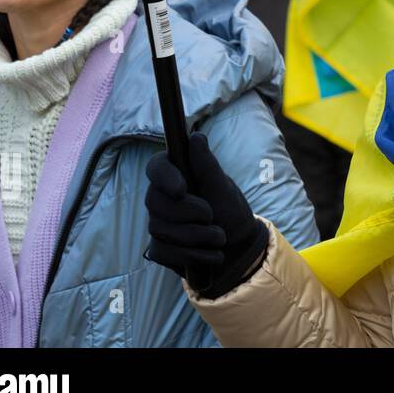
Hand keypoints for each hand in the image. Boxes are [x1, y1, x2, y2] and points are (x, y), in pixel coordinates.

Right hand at [145, 132, 267, 298]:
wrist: (237, 246)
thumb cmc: (229, 210)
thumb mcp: (223, 187)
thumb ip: (207, 165)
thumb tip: (195, 137)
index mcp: (176, 175)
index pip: (156, 167)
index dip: (164, 177)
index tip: (181, 189)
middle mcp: (162, 197)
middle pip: (155, 202)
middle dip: (188, 213)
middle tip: (212, 216)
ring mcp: (158, 223)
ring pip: (161, 229)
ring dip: (197, 237)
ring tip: (220, 237)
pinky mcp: (160, 248)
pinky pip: (165, 252)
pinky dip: (193, 255)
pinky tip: (211, 254)